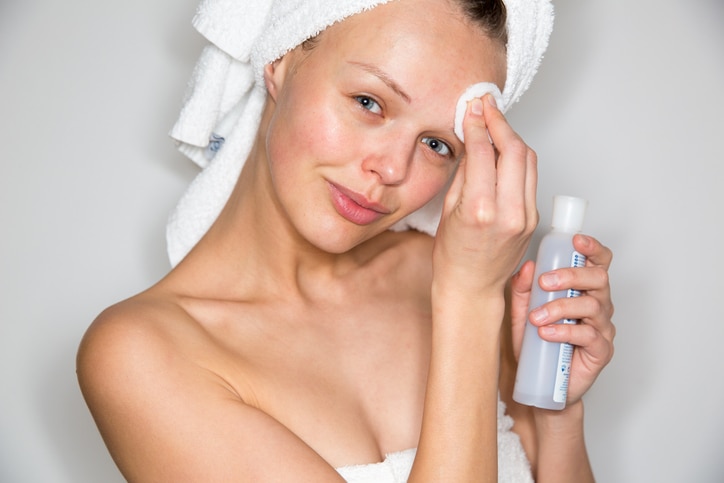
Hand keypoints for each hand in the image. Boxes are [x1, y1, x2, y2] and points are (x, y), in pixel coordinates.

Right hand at [433, 95, 537, 296]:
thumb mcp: (448, 210)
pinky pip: (530, 178)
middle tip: (486, 106)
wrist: (472, 287)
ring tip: (496, 123)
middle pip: (515, 150)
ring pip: (529, 160)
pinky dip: (519, 158)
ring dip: (512, 137)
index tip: (473, 107)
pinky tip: (504, 149)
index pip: (485, 152)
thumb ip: (466, 172)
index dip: (479, 123)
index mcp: (480, 210)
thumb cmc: (452, 255)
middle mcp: (508, 213)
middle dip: (501, 122)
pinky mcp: (534, 219)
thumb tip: (474, 139)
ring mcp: (526, 217)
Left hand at [510, 234, 615, 403]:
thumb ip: (522, 290)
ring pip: (593, 305)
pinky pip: (590, 335)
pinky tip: (547, 334)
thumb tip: (526, 267)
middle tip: (545, 282)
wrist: (540, 385)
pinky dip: (566, 331)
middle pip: (599, 278)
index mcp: (583, 290)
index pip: (598, 262)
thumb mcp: (520, 313)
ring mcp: (603, 328)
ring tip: (536, 318)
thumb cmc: (535, 345)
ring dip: (561, 308)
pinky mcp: (601, 351)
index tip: (576, 241)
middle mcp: (598, 305)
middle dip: (571, 275)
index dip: (593, 248)